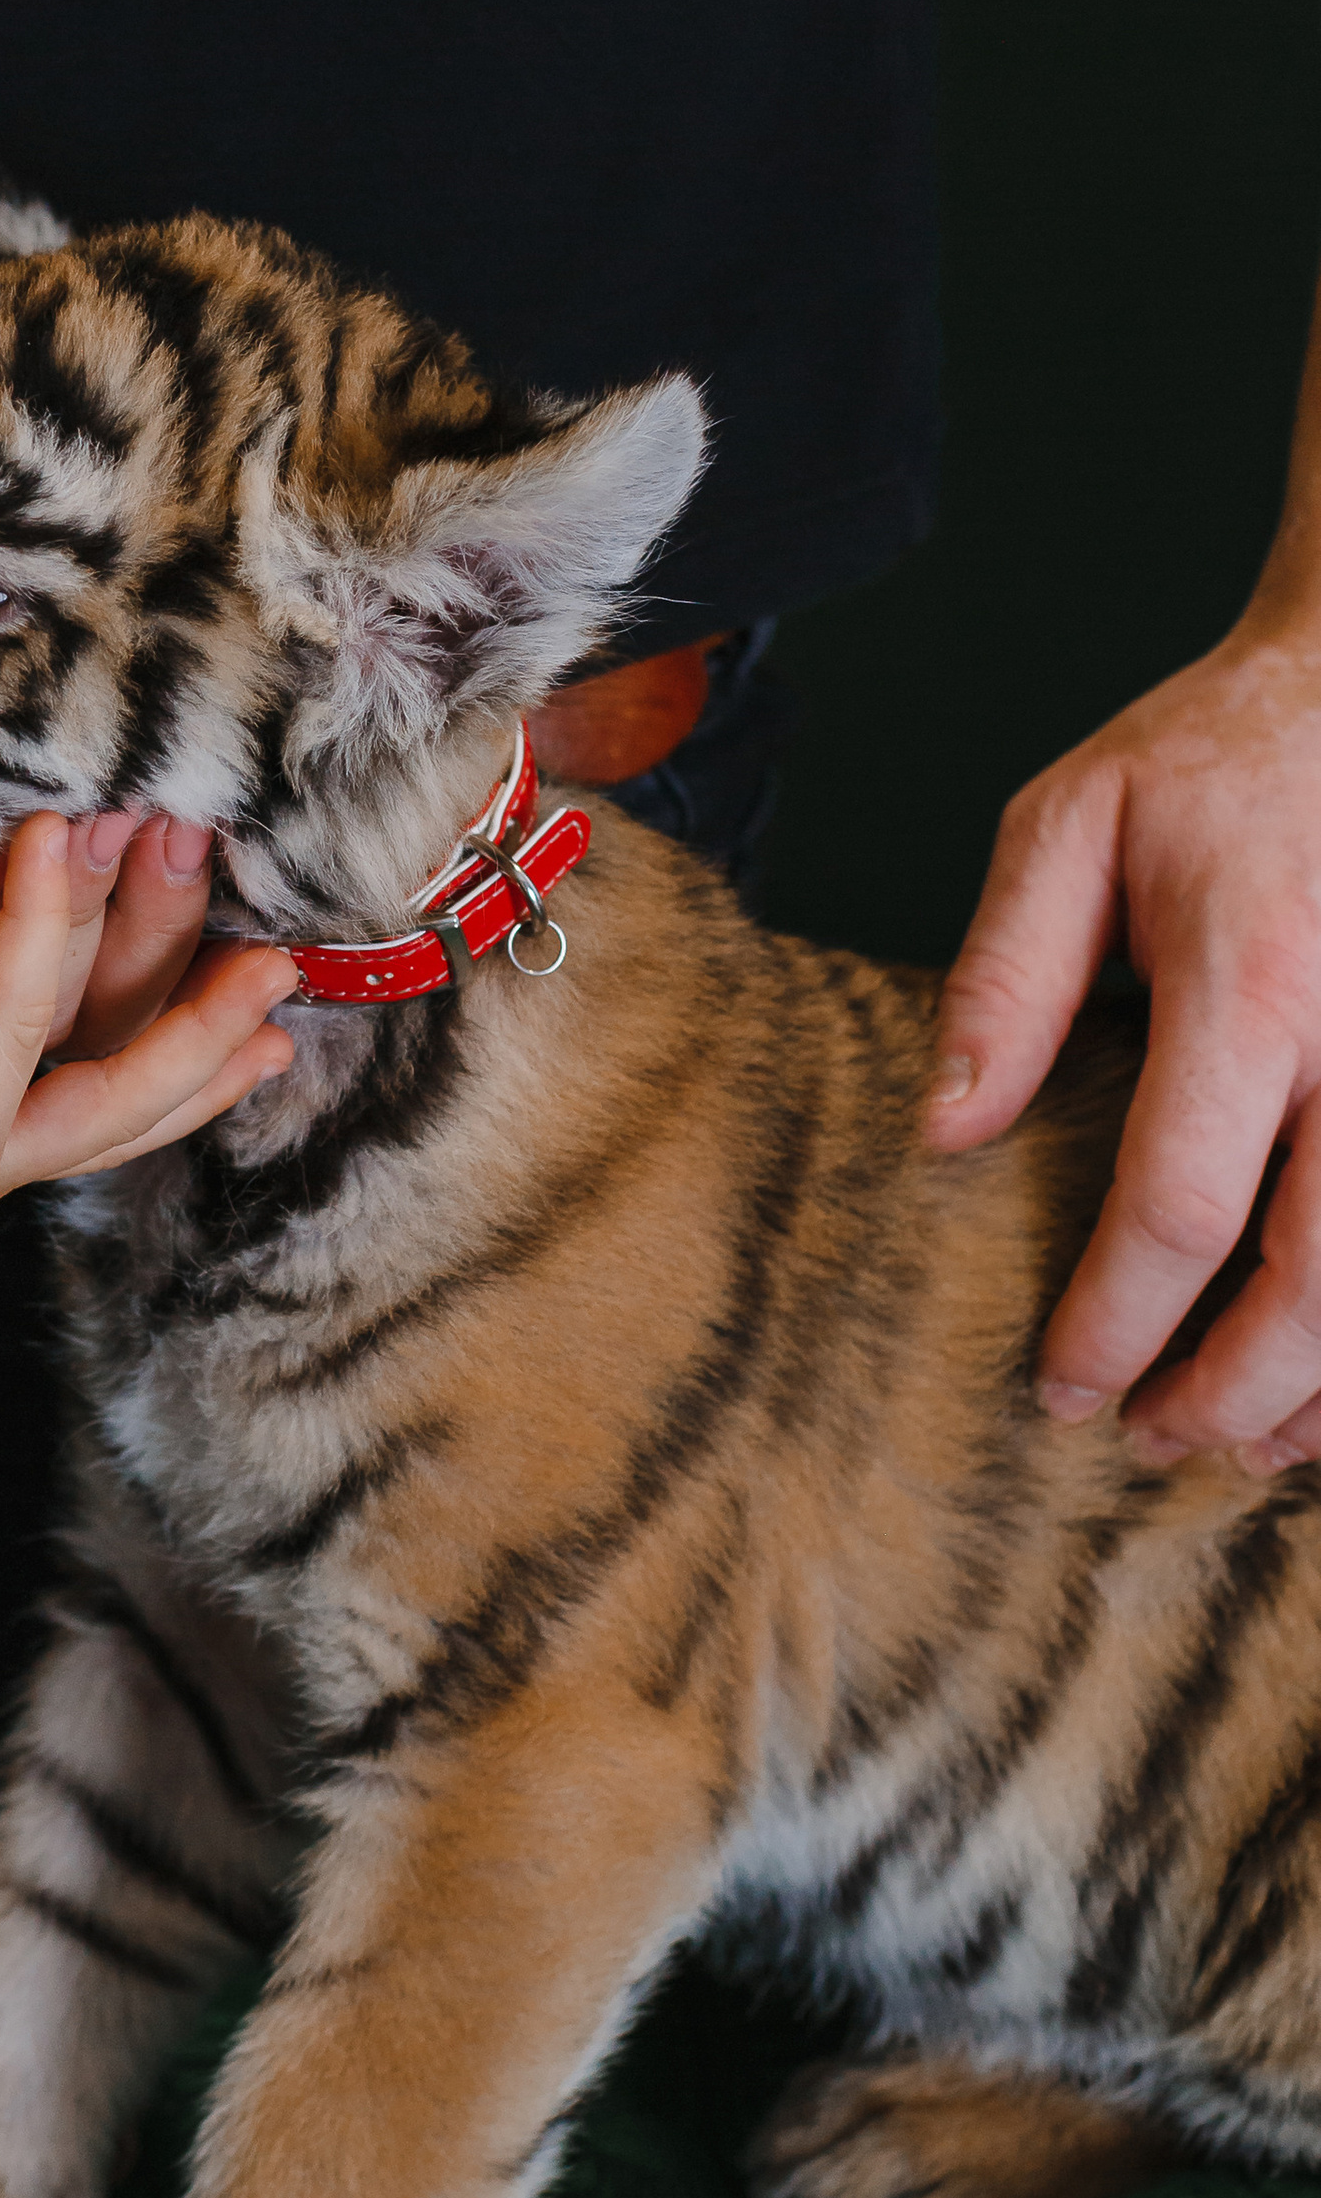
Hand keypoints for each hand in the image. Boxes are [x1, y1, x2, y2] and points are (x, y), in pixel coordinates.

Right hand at [0, 811, 296, 1312]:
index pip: (16, 1017)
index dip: (42, 916)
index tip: (62, 825)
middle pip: (120, 1093)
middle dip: (196, 1023)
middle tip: (272, 957)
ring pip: (121, 1111)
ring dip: (200, 1057)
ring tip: (279, 1009)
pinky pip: (89, 1111)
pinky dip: (160, 1084)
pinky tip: (224, 1057)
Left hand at [926, 613, 1320, 1464]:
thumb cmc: (1213, 755)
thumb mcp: (1069, 821)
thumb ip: (1006, 977)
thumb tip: (946, 1131)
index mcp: (1249, 979)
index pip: (1181, 1200)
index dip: (1119, 1318)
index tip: (1060, 1384)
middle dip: (1236, 1388)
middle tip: (1154, 1440)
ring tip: (1251, 1441)